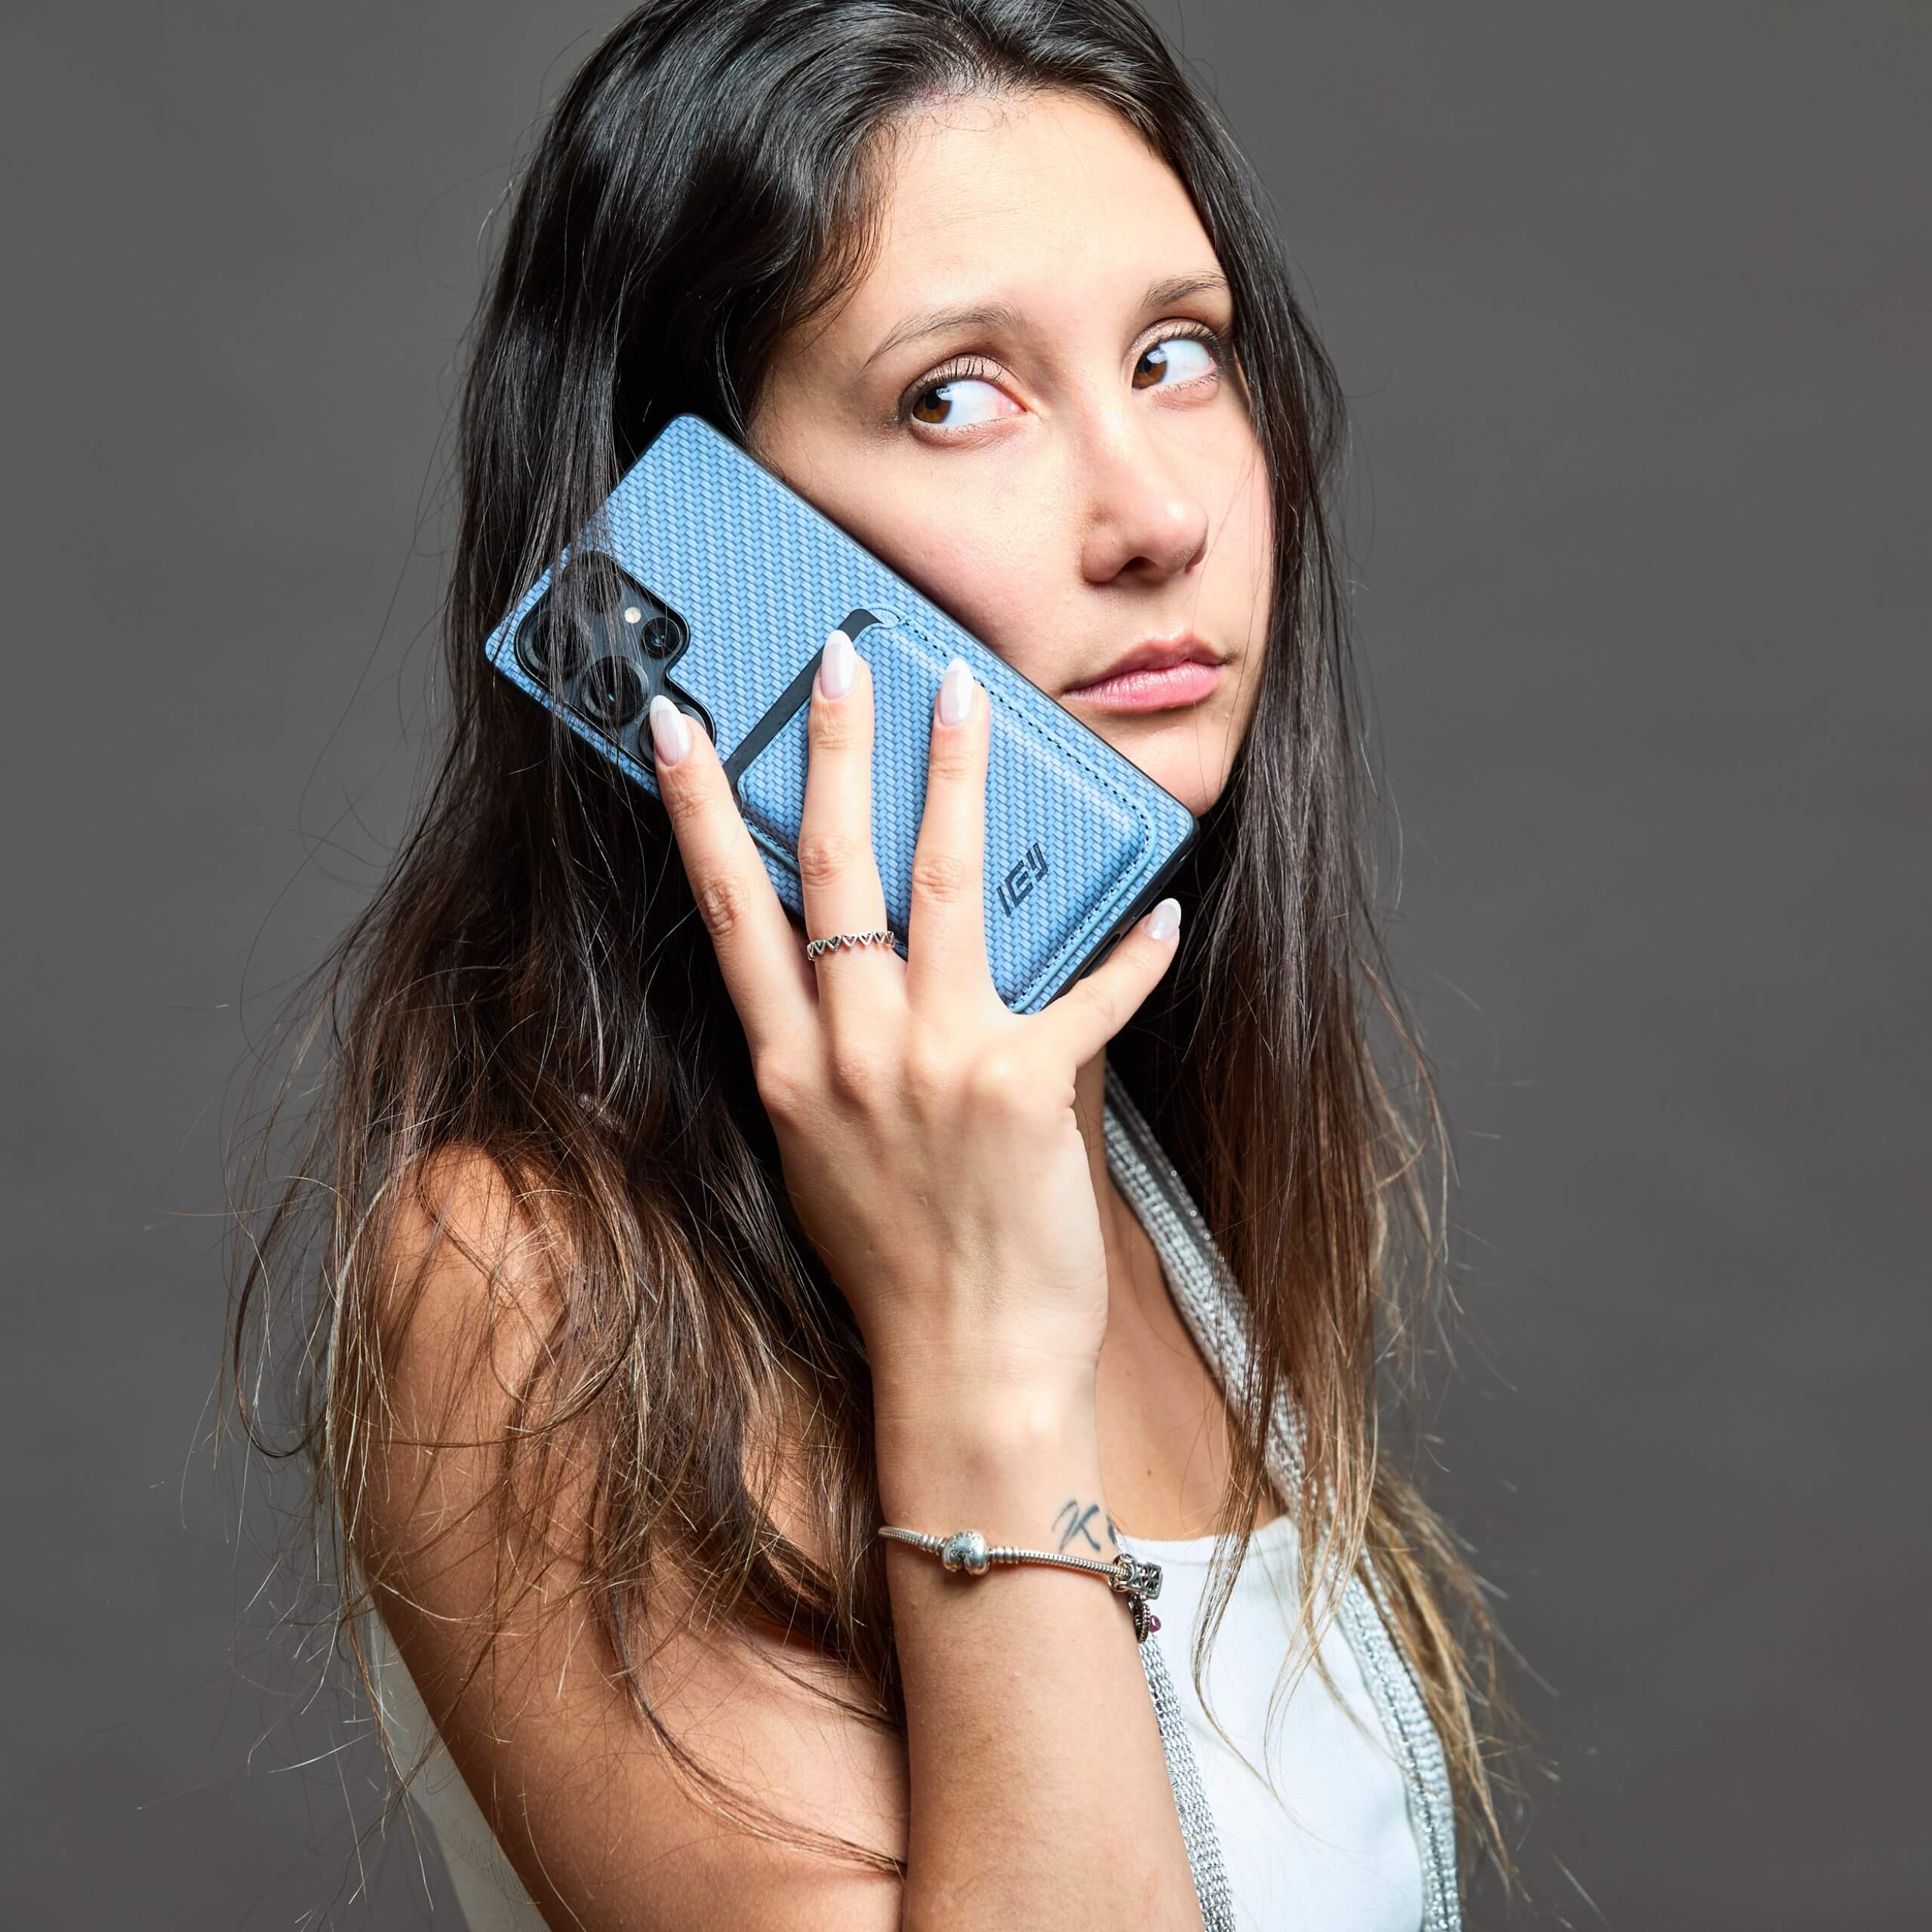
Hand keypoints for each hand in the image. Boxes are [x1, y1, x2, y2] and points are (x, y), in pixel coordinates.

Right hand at [643, 632, 1181, 1422]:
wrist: (965, 1369)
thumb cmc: (896, 1265)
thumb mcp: (831, 1154)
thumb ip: (842, 1055)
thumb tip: (878, 967)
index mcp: (791, 1068)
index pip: (731, 912)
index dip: (697, 811)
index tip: (678, 726)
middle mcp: (850, 1055)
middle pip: (832, 869)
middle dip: (834, 749)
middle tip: (843, 658)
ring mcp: (935, 1066)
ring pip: (943, 888)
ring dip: (958, 781)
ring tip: (968, 697)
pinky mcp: (1025, 1090)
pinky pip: (1086, 994)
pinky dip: (1129, 952)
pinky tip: (1160, 905)